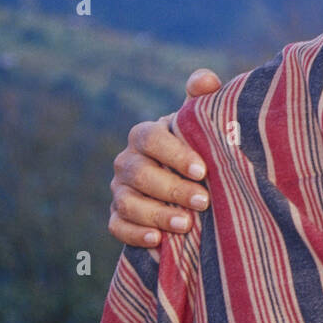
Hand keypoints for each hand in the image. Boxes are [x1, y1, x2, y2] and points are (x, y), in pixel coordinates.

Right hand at [108, 68, 222, 245]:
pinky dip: (135, 234)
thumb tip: (205, 82)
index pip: (150, 138)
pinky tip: (158, 240)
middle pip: (139, 174)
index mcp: (144, 135)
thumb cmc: (197, 148)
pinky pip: (117, 227)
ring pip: (127, 202)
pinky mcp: (118, 217)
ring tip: (186, 225)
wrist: (189, 182)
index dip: (174, 154)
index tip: (203, 170)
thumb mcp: (201, 124)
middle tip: (203, 201)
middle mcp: (126, 162)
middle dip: (172, 189)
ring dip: (156, 214)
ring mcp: (120, 190)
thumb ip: (203, 99)